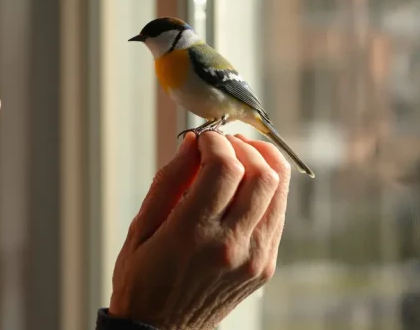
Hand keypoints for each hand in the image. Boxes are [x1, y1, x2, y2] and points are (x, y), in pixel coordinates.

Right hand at [108, 131, 290, 329]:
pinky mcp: (264, 267)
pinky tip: (243, 187)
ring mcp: (254, 259)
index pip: (225, 168)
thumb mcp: (140, 228)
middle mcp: (230, 246)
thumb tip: (191, 144)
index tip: (202, 139)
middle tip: (222, 145)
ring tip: (238, 158)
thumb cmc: (142, 280)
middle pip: (262, 174)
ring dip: (262, 163)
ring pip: (279, 191)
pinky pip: (277, 215)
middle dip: (243, 146)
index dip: (216, 142)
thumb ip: (168, 182)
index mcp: (192, 235)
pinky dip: (266, 190)